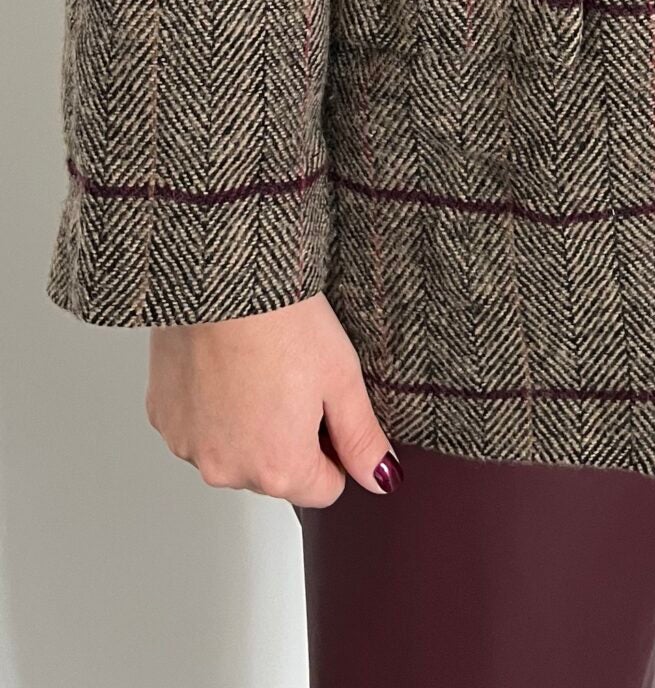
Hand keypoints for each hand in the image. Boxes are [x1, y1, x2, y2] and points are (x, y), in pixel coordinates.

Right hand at [146, 292, 400, 504]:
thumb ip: (362, 440)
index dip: (333, 448)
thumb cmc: (282, 320)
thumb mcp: (342, 377)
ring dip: (245, 426)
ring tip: (255, 368)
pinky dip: (210, 408)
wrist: (224, 277)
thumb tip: (381, 480)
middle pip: (275, 474)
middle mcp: (228, 471)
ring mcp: (189, 447)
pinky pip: (198, 428)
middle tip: (290, 378)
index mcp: (279, 469)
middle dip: (287, 438)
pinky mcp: (162, 418)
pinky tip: (222, 365)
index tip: (324, 405)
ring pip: (233, 451)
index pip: (324, 489)